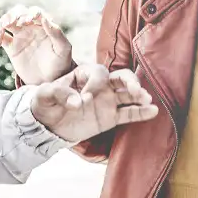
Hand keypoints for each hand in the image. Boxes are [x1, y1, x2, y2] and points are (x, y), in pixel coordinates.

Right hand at [0, 5, 74, 84]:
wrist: (50, 81)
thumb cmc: (60, 64)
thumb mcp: (63, 49)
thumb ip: (57, 34)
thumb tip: (45, 19)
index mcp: (44, 26)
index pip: (35, 13)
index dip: (31, 13)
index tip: (28, 20)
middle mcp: (31, 28)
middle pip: (19, 13)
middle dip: (13, 14)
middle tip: (10, 22)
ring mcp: (20, 36)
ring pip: (7, 22)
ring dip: (2, 22)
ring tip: (0, 30)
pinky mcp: (12, 47)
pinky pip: (1, 38)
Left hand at [29, 64, 157, 143]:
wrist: (47, 125)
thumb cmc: (45, 103)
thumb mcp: (44, 95)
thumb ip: (58, 93)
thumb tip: (78, 103)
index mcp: (85, 74)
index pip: (98, 73)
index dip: (95, 84)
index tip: (85, 99)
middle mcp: (100, 85)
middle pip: (121, 77)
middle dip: (130, 81)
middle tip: (135, 90)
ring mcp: (108, 101)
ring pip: (129, 94)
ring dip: (139, 95)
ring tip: (147, 99)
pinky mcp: (111, 117)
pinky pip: (129, 113)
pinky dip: (142, 112)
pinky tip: (153, 111)